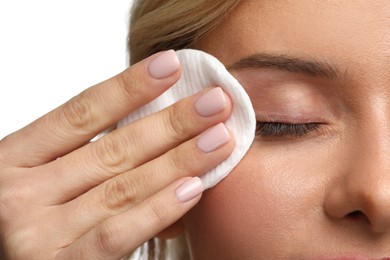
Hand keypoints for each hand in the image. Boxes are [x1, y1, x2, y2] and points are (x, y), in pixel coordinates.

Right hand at [0, 50, 233, 258]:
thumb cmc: (28, 217)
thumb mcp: (41, 178)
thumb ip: (82, 156)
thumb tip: (151, 124)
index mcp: (14, 159)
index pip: (81, 113)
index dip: (129, 86)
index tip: (172, 65)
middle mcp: (21, 193)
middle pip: (112, 148)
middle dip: (171, 122)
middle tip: (215, 102)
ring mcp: (37, 234)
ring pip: (123, 188)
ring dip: (178, 160)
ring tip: (219, 139)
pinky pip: (117, 234)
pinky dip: (158, 209)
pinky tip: (193, 187)